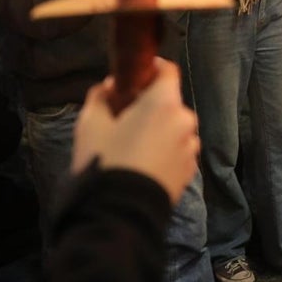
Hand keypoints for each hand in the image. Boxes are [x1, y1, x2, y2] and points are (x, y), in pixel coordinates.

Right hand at [72, 58, 199, 204]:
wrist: (121, 212)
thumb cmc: (106, 160)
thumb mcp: (90, 124)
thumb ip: (100, 97)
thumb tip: (109, 87)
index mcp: (165, 103)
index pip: (167, 71)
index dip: (151, 69)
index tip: (134, 76)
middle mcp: (185, 120)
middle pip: (170, 102)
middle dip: (150, 105)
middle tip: (125, 117)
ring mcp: (191, 147)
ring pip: (174, 128)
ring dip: (159, 129)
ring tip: (133, 145)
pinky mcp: (190, 171)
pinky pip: (177, 150)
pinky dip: (165, 150)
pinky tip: (144, 164)